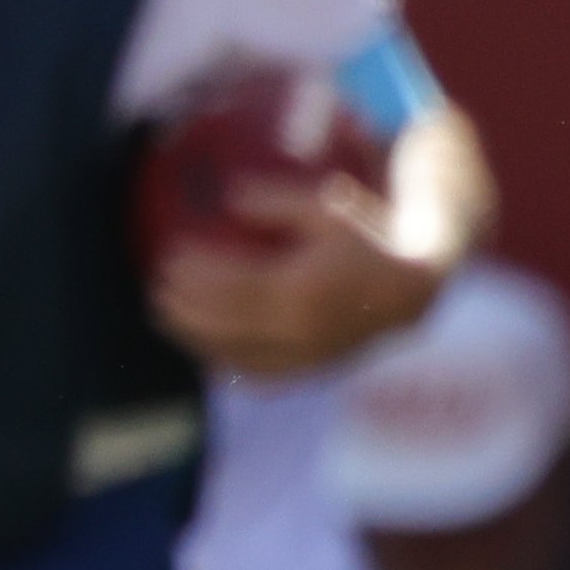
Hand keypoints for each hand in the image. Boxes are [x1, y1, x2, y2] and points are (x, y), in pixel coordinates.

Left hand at [151, 179, 440, 380]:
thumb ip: (276, 202)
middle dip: (182, 306)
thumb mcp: (325, 208)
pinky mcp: (311, 369)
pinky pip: (258, 373)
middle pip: (223, 322)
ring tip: (165, 315)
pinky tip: (204, 346)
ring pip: (234, 353)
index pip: (229, 285)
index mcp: (301, 289)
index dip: (194, 272)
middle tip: (156, 285)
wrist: (413, 290)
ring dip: (194, 335)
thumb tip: (229, 196)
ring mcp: (306, 355)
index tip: (169, 254)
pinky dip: (225, 360)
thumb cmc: (366, 238)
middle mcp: (301, 329)